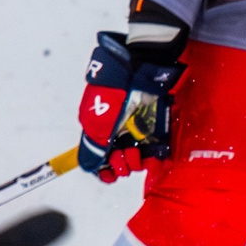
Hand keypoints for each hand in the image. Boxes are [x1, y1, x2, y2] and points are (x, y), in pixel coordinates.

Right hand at [75, 31, 186, 180]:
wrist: (141, 71)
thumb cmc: (115, 94)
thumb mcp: (99, 122)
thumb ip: (94, 146)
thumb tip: (88, 167)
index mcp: (100, 129)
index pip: (100, 157)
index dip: (104, 169)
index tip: (109, 174)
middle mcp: (118, 132)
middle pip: (119, 160)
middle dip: (121, 165)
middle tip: (124, 156)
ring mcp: (138, 130)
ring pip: (138, 158)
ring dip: (137, 163)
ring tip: (138, 156)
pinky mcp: (157, 128)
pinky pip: (156, 150)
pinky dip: (156, 159)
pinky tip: (155, 161)